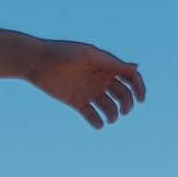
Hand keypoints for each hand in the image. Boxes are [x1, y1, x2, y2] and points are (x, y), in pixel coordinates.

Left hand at [27, 39, 144, 127]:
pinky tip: (98, 123)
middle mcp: (100, 79)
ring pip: (109, 106)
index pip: (129, 77)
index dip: (139, 87)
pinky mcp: (77, 102)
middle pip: (122, 94)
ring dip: (114, 114)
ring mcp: (90, 91)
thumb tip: (135, 68)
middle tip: (124, 111)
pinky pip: (91, 115)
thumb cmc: (63, 52)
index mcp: (106, 66)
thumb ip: (111, 62)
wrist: (36, 61)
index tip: (141, 99)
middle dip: (127, 104)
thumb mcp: (88, 55)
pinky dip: (97, 121)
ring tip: (111, 119)